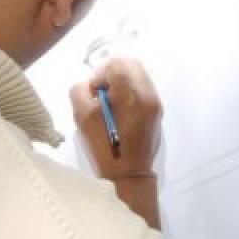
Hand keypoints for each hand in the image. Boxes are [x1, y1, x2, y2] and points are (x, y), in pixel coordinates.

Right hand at [70, 57, 161, 179]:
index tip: (95, 92)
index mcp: (130, 93)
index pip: (117, 64)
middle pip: (132, 65)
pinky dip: (132, 92)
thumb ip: (80, 91)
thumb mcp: (82, 116)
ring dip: (123, 82)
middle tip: (102, 93)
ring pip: (140, 75)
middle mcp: (147, 93)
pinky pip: (145, 89)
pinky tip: (122, 111)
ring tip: (112, 103)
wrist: (129, 174)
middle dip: (114, 73)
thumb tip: (92, 86)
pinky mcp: (158, 111)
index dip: (101, 74)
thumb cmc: (104, 146)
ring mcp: (156, 102)